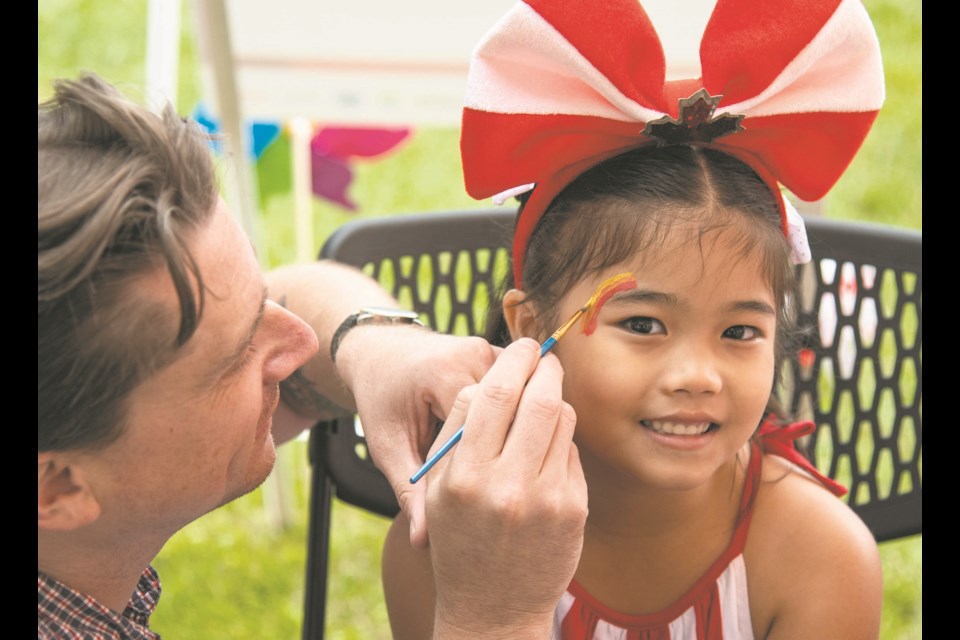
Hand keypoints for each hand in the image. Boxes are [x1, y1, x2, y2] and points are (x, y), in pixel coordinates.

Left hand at [336, 326, 498, 547]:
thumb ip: (410, 489)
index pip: (490, 422)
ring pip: (520, 396)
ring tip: (501, 459)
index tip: (486, 494)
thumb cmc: (382, 399)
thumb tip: (422, 541)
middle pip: (514, 408)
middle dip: (510, 444)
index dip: (493, 461)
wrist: (381, 351)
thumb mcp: (389, 446)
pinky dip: (512, 412)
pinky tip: (502, 438)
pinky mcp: (496, 352)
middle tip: (501, 481)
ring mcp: (488, 349)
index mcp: (442, 375)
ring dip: (514, 428)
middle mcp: (472, 354)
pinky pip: (517, 386)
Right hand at [425, 339, 587, 638]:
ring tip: (542, 401)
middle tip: (544, 357)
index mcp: (465, 474)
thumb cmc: (458, 539)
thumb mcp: (436, 486)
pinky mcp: (574, 510)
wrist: (492, 608)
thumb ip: (456, 429)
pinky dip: (560, 440)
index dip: (514, 359)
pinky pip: (572, 452)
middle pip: (539, 398)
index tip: (521, 346)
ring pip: (562, 420)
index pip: (497, 392)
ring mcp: (546, 499)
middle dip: (545, 367)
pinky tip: (545, 450)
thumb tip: (490, 381)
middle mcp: (507, 485)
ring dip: (555, 399)